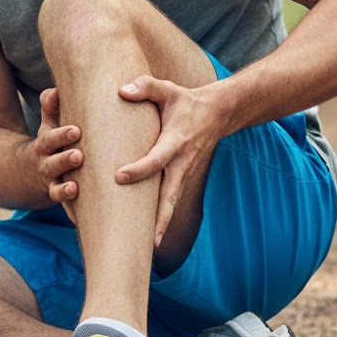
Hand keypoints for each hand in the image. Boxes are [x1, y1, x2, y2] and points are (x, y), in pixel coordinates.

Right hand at [34, 87, 82, 207]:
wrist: (25, 173)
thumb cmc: (49, 142)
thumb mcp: (47, 124)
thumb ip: (51, 106)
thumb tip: (56, 90)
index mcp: (46, 144)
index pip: (51, 138)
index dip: (62, 135)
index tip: (76, 130)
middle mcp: (46, 165)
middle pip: (54, 163)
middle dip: (65, 160)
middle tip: (78, 155)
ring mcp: (52, 184)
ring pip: (57, 187)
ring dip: (64, 188)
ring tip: (74, 187)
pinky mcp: (59, 199)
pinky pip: (63, 206)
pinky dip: (69, 207)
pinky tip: (78, 211)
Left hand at [116, 76, 225, 245]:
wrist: (217, 114)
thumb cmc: (185, 101)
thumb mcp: (167, 89)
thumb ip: (145, 86)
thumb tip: (122, 91)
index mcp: (176, 141)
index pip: (157, 159)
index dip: (139, 168)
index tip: (119, 176)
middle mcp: (181, 163)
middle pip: (169, 195)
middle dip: (157, 217)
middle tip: (143, 240)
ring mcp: (183, 174)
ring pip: (171, 204)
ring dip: (160, 226)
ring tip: (145, 250)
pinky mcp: (180, 179)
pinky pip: (169, 201)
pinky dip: (160, 219)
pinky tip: (146, 238)